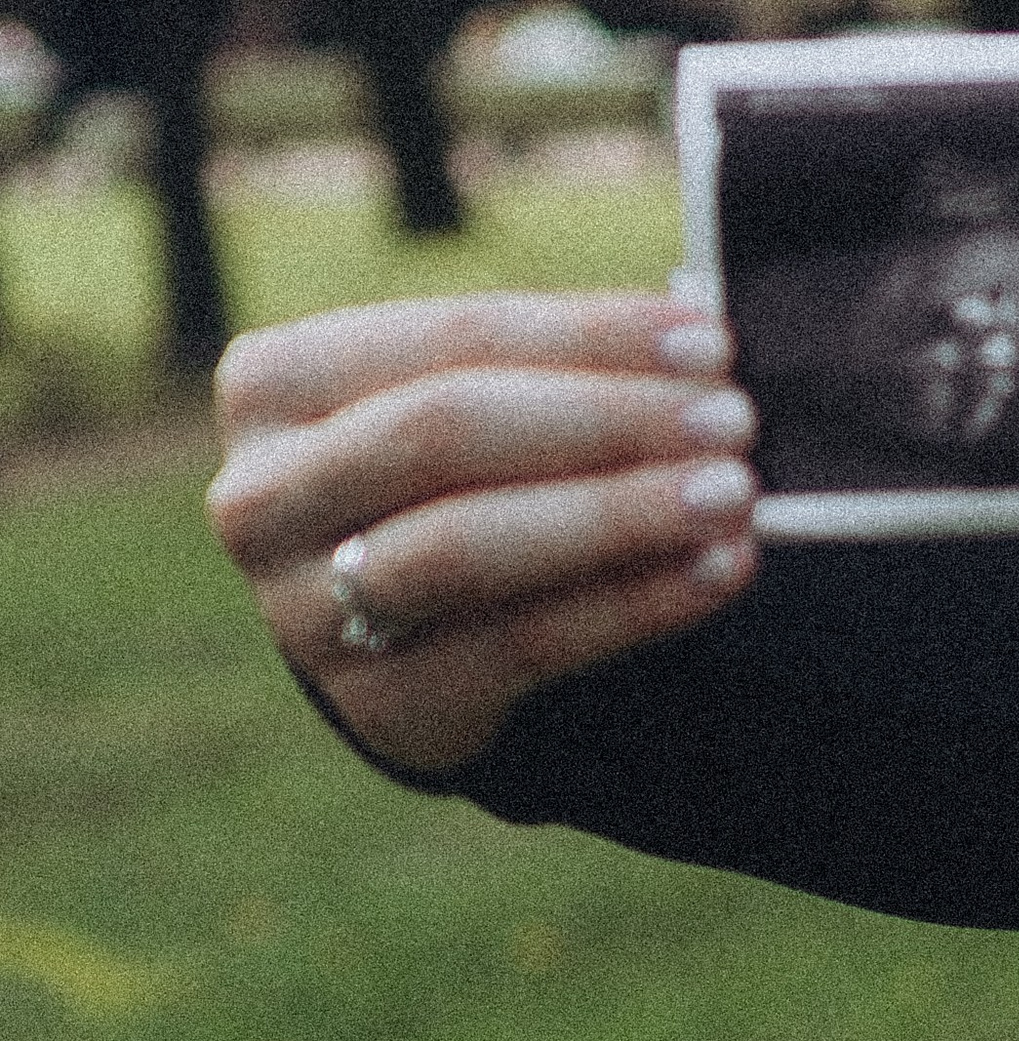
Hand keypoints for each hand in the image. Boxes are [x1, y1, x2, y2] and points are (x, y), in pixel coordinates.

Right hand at [207, 289, 765, 778]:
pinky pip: (520, 645)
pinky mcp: (379, 704)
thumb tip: (699, 343)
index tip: (711, 341)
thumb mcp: (477, 405)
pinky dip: (632, 604)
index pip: (451, 337)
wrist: (410, 636)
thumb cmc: (463, 483)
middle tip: (733, 421)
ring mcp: (305, 610)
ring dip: (617, 513)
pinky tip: (717, 570)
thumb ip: (554, 367)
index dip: (589, 336)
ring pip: (467, 545)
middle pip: (444, 432)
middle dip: (604, 421)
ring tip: (733, 495)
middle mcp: (263, 495)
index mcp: (275, 383)